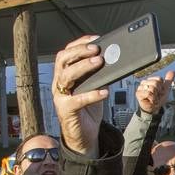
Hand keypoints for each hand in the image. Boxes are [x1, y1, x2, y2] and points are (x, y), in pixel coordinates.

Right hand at [52, 35, 107, 156]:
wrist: (84, 136)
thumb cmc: (88, 110)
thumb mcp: (95, 87)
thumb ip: (100, 75)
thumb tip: (114, 60)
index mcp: (65, 74)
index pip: (67, 52)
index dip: (80, 43)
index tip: (96, 38)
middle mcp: (59, 83)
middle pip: (63, 60)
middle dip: (80, 51)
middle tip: (97, 50)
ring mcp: (60, 96)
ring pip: (66, 76)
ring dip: (83, 67)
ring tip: (99, 63)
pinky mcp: (66, 111)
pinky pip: (77, 100)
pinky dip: (92, 94)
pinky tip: (104, 91)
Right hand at [136, 71, 174, 115]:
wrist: (154, 109)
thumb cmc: (158, 99)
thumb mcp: (165, 89)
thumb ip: (168, 80)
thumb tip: (173, 71)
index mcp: (150, 80)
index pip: (159, 79)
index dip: (162, 87)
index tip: (160, 92)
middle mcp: (144, 82)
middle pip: (156, 83)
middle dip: (159, 92)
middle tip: (156, 96)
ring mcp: (140, 87)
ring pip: (152, 88)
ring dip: (156, 96)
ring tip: (153, 99)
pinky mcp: (138, 93)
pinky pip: (148, 93)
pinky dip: (152, 99)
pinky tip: (150, 101)